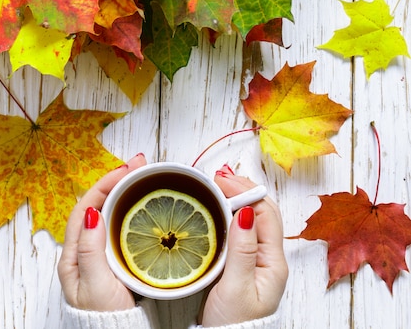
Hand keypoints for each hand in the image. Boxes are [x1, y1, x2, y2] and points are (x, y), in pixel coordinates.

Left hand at [58, 153, 146, 311]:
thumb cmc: (104, 316)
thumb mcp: (96, 283)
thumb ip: (92, 249)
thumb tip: (92, 211)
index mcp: (75, 252)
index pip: (87, 205)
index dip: (106, 182)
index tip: (126, 169)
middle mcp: (86, 247)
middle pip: (99, 203)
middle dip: (118, 179)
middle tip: (140, 163)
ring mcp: (102, 250)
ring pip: (111, 211)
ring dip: (126, 189)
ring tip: (144, 174)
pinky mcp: (117, 256)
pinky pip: (122, 223)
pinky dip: (132, 206)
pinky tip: (145, 202)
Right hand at [200, 166, 287, 326]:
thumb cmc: (233, 326)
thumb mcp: (235, 288)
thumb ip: (242, 250)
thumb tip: (246, 211)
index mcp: (273, 262)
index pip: (265, 213)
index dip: (246, 191)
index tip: (221, 180)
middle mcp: (269, 257)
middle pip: (262, 210)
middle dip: (243, 188)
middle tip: (218, 177)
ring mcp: (257, 259)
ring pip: (253, 218)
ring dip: (238, 198)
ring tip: (219, 184)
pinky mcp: (243, 264)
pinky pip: (242, 230)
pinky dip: (231, 212)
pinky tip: (218, 207)